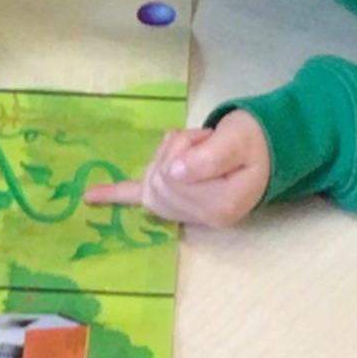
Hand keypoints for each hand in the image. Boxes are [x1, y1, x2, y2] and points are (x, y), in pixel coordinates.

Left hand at [83, 110, 271, 228]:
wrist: (266, 148)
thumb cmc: (253, 141)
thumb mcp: (238, 139)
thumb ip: (210, 157)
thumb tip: (173, 172)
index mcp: (221, 206)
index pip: (174, 175)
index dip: (182, 149)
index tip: (206, 139)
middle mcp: (202, 219)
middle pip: (159, 180)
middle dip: (173, 151)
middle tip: (201, 142)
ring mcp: (188, 216)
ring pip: (150, 184)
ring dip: (164, 157)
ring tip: (193, 150)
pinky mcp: (177, 205)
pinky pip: (140, 201)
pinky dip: (114, 196)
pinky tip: (90, 197)